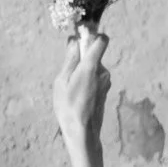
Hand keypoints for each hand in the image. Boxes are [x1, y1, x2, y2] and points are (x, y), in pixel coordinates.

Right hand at [53, 23, 110, 149]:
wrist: (83, 132)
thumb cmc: (68, 106)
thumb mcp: (62, 80)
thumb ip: (70, 58)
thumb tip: (74, 40)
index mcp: (91, 66)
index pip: (101, 40)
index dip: (92, 34)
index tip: (80, 36)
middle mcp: (103, 72)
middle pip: (94, 54)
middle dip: (81, 57)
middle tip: (67, 72)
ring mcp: (105, 82)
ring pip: (93, 67)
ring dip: (83, 71)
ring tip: (71, 88)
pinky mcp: (105, 90)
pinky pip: (95, 78)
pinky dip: (86, 81)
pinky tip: (77, 95)